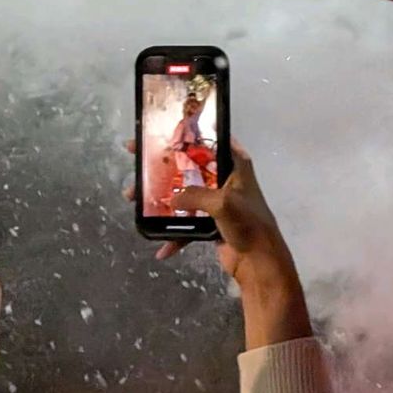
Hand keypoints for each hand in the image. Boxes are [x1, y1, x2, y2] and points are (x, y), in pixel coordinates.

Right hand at [125, 141, 310, 347]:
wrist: (259, 260)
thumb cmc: (248, 223)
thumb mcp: (222, 203)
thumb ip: (195, 196)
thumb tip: (172, 200)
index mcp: (234, 164)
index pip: (208, 140)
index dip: (184, 134)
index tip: (158, 131)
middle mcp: (225, 178)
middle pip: (189, 167)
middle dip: (162, 168)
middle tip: (137, 163)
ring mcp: (218, 201)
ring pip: (183, 195)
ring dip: (161, 200)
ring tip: (133, 199)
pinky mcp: (212, 222)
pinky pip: (187, 224)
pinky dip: (175, 234)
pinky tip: (162, 248)